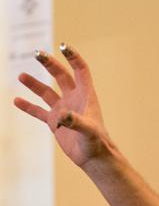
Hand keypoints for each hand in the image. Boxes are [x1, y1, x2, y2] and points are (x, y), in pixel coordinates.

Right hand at [13, 44, 116, 168]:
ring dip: (34, 84)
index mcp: (87, 96)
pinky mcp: (55, 123)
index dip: (73, 57)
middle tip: (36, 53)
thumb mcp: (88, 132)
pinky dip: (28, 106)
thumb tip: (61, 116)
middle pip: (61, 76)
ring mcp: (64, 110)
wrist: (94, 159)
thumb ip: (76, 122)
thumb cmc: (96, 144)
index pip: (81, 70)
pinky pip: (39, 111)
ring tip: (21, 76)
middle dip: (50, 64)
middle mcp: (74, 100)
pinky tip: (16, 101)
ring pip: (47, 92)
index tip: (62, 46)